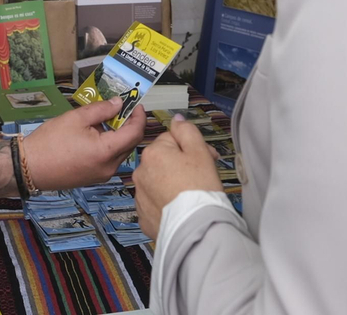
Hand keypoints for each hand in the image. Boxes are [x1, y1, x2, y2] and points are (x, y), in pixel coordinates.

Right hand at [22, 100, 145, 189]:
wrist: (29, 167)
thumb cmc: (50, 142)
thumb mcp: (76, 118)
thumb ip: (101, 109)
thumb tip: (118, 103)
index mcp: (106, 152)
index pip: (135, 133)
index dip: (139, 116)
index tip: (136, 104)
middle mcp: (109, 167)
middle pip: (130, 144)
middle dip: (129, 125)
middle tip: (122, 108)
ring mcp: (101, 175)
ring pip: (120, 152)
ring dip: (118, 135)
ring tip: (106, 119)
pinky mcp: (93, 178)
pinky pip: (109, 160)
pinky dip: (109, 145)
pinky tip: (96, 135)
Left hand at [132, 116, 223, 238]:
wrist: (195, 227)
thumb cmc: (199, 189)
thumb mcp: (200, 152)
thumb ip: (187, 131)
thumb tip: (176, 119)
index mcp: (153, 153)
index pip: (172, 140)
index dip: (191, 148)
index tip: (206, 157)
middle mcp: (141, 172)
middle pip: (163, 161)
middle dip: (180, 165)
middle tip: (200, 176)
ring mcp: (140, 196)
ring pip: (158, 182)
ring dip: (171, 184)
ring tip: (189, 194)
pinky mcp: (143, 216)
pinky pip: (155, 203)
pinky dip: (165, 203)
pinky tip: (180, 207)